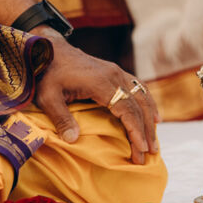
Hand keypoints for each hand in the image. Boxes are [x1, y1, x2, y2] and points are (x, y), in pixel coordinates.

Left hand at [31, 36, 159, 164]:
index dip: (135, 129)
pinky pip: (139, 89)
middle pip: (139, 105)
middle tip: (149, 153)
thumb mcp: (48, 97)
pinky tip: (154, 117)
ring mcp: (117, 72)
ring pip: (143, 96)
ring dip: (150, 119)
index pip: (126, 109)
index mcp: (101, 82)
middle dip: (146, 130)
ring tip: (153, 141)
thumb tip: (73, 140)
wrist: (49, 50)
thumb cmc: (47, 74)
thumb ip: (61, 118)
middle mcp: (114, 75)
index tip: (140, 148)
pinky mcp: (116, 72)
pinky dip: (148, 104)